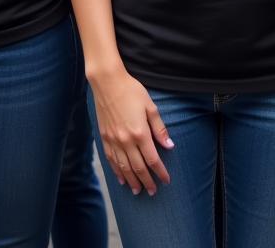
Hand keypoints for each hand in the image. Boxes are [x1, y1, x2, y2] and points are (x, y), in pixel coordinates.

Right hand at [90, 66, 172, 194]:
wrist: (107, 82)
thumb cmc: (131, 91)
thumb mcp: (150, 106)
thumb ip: (159, 128)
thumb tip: (169, 145)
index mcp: (140, 133)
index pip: (153, 160)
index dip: (160, 172)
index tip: (166, 180)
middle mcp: (126, 140)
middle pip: (138, 168)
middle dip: (147, 181)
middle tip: (153, 191)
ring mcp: (113, 140)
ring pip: (123, 168)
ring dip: (131, 181)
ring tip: (138, 190)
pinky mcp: (104, 138)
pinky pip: (111, 160)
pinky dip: (117, 172)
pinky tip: (121, 179)